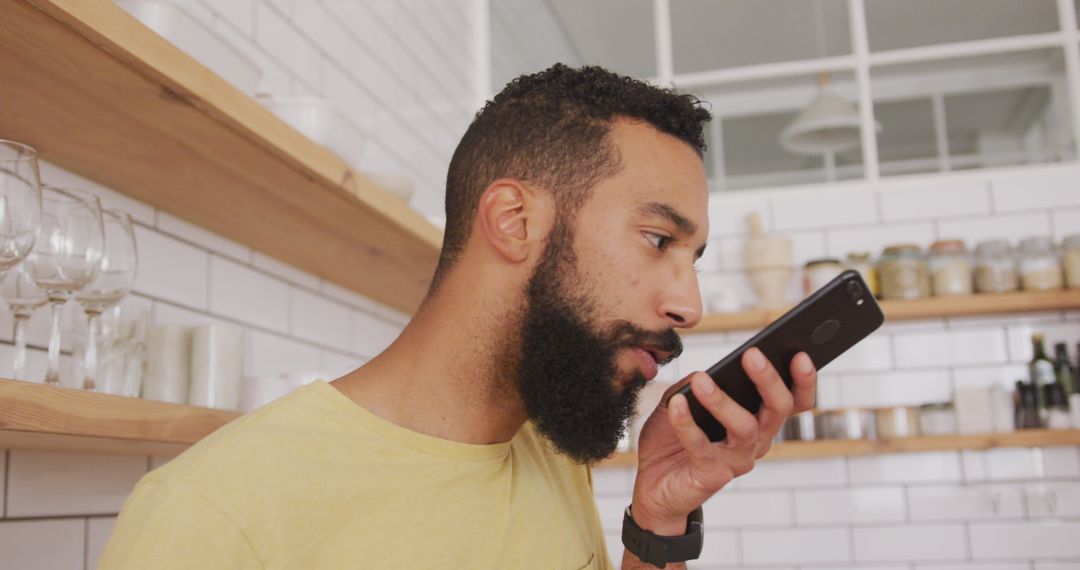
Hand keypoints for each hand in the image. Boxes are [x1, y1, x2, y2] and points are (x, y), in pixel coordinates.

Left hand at [628, 348, 816, 534]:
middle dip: (769, 380)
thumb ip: (696, 383)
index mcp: (758, 420)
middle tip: (752, 355)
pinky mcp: (713, 476)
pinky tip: (677, 403)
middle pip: (778, 409)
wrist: (651, 483)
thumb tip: (710, 373)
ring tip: (701, 379)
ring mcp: (737, 460)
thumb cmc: (671, 438)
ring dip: (722, 401)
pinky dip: (687, 423)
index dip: (803, 380)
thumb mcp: (681, 399)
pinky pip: (702, 446)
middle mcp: (756, 441)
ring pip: (745, 428)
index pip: (794, 400)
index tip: (800, 354)